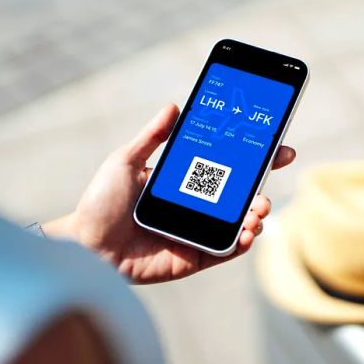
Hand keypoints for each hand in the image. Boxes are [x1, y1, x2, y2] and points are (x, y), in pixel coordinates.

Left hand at [43, 103, 295, 283]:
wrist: (86, 245)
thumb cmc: (101, 202)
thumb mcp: (125, 161)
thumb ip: (151, 137)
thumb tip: (173, 106)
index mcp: (184, 181)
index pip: (227, 166)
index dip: (255, 158)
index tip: (277, 147)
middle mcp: (196, 206)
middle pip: (240, 195)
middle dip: (262, 188)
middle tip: (269, 181)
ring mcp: (197, 231)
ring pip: (239, 222)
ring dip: (256, 215)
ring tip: (258, 210)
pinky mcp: (195, 257)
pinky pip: (226, 250)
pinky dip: (243, 242)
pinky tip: (248, 233)